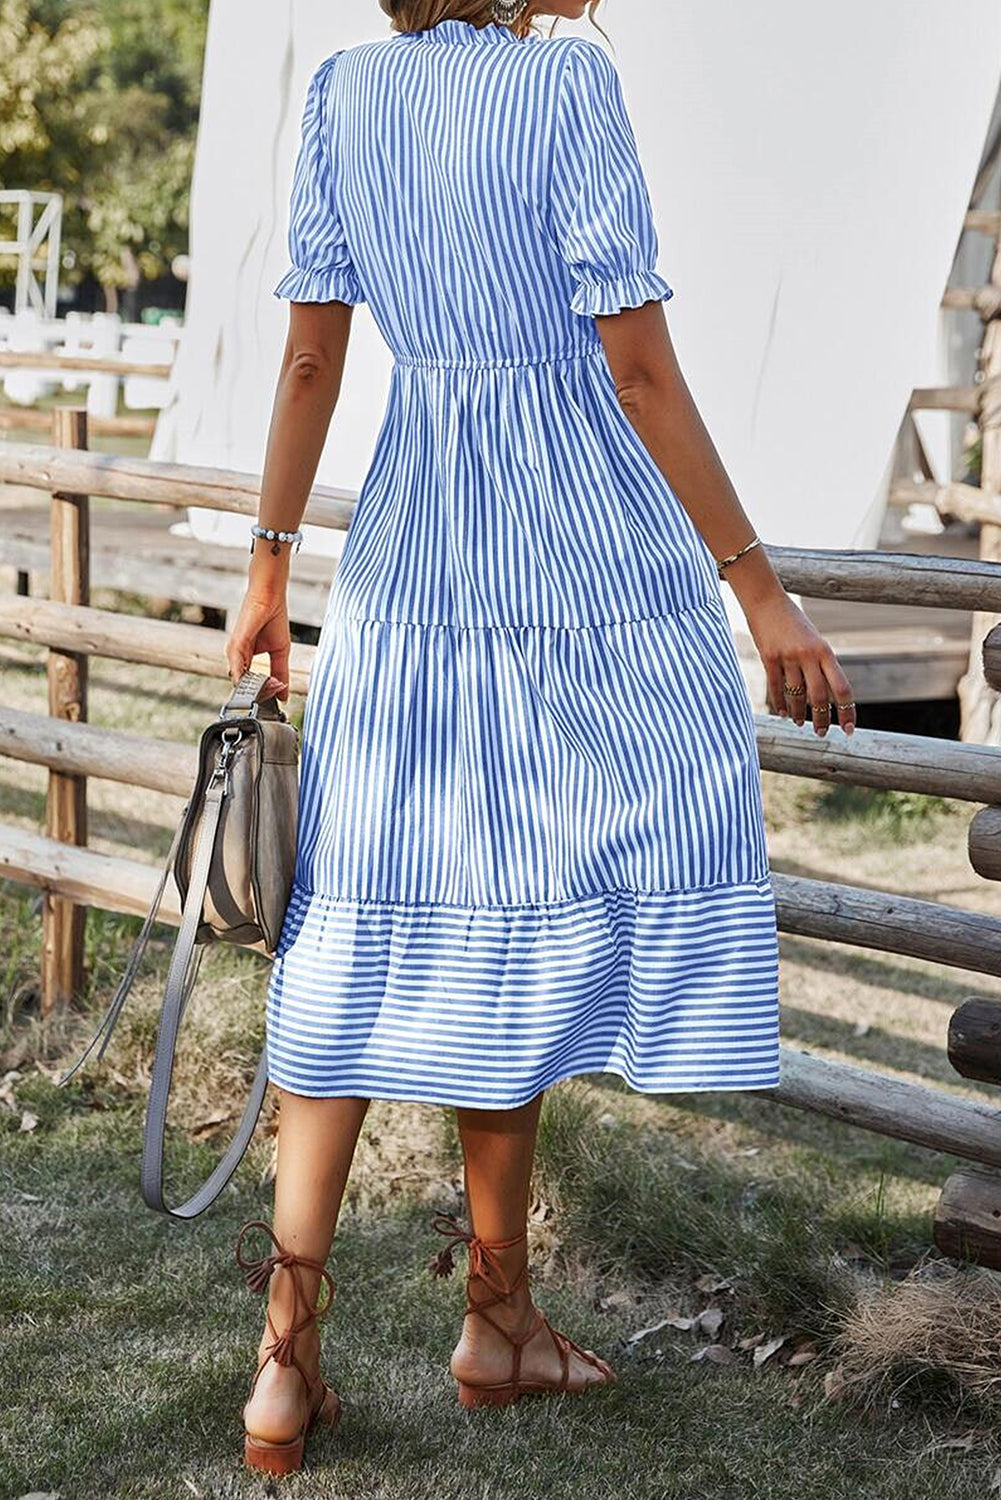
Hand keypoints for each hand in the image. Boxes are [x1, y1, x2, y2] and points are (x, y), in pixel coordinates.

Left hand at [224, 587, 290, 701]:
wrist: (270, 598)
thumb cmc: (274, 619)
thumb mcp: (280, 652)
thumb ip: (280, 673)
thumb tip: (284, 695)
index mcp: (246, 658)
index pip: (251, 683)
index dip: (263, 694)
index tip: (274, 702)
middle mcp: (238, 657)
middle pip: (245, 686)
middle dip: (259, 695)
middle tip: (272, 702)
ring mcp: (234, 652)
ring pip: (240, 681)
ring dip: (254, 691)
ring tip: (269, 697)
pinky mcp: (235, 645)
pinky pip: (237, 669)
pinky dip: (247, 681)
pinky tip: (256, 688)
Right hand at [743, 590, 855, 735]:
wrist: (766, 601)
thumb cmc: (793, 622)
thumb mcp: (814, 640)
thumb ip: (820, 663)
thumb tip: (825, 694)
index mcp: (825, 651)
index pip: (841, 688)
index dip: (847, 711)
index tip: (849, 728)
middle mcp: (808, 655)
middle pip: (819, 697)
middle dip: (822, 719)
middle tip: (822, 733)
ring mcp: (787, 657)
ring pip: (796, 695)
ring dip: (799, 714)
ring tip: (801, 723)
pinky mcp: (769, 658)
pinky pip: (776, 688)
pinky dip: (780, 704)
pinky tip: (784, 713)